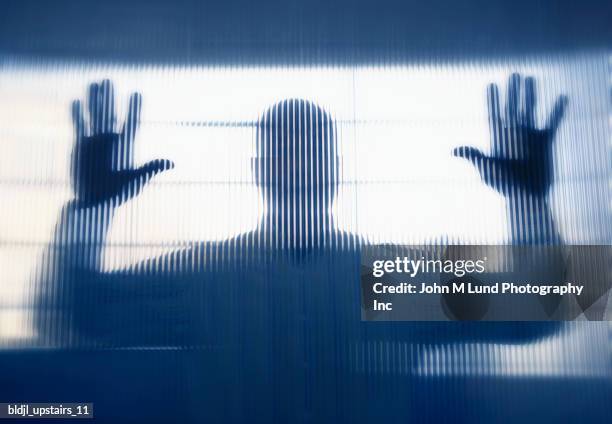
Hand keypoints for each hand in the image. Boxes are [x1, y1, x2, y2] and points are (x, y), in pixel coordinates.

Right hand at [71, 80, 172, 206]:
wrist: (95, 202)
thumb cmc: (118, 195)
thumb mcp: (136, 181)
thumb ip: (150, 169)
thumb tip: (171, 163)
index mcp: (126, 146)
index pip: (131, 123)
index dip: (134, 109)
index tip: (137, 94)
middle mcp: (111, 140)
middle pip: (111, 114)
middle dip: (110, 98)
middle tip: (109, 80)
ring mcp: (95, 141)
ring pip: (95, 116)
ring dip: (94, 101)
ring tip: (94, 84)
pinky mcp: (81, 146)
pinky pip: (79, 126)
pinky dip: (78, 115)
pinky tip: (76, 102)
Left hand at [453, 73, 566, 197]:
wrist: (526, 196)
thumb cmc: (503, 186)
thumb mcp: (486, 170)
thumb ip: (474, 157)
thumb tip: (454, 150)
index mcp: (498, 138)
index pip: (494, 114)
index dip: (492, 99)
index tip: (490, 84)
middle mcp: (513, 134)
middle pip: (512, 107)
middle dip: (512, 91)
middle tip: (513, 73)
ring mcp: (529, 136)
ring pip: (530, 110)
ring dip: (530, 95)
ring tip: (531, 78)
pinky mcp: (544, 142)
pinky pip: (552, 122)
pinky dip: (557, 110)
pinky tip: (562, 97)